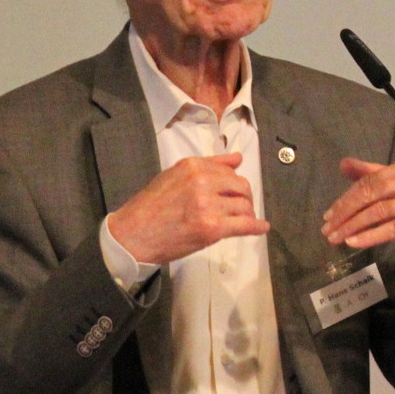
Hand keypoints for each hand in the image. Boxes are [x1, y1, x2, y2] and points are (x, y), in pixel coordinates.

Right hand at [106, 152, 268, 264]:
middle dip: (245, 198)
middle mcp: (202, 181)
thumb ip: (208, 165)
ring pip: (244, 206)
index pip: (229, 170)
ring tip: (242, 221)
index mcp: (192, 166)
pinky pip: (244, 225)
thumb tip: (237, 158)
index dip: (235, 183)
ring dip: (247, 214)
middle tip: (241, 208)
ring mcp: (208, 205)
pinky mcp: (212, 228)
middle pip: (241, 186)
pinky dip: (257, 227)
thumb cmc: (150, 207)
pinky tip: (261, 228)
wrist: (132, 235)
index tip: (235, 193)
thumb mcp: (174, 175)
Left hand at [322, 157, 394, 248]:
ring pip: (379, 211)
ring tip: (336, 238)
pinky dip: (372, 236)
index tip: (330, 213)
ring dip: (354, 226)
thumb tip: (345, 165)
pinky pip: (394, 228)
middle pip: (371, 193)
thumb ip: (378, 172)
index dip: (347, 197)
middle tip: (328, 227)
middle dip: (345, 211)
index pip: (371, 179)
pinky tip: (356, 242)